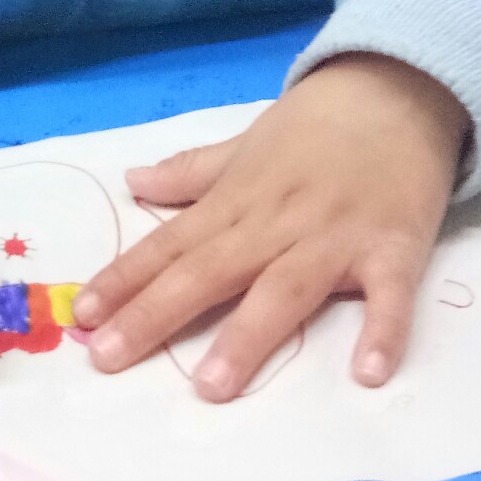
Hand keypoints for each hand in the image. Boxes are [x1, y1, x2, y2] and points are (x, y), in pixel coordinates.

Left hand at [72, 55, 469, 400]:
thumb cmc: (316, 127)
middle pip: (208, 272)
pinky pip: (388, 297)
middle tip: (107, 359)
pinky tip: (368, 374)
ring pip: (283, 291)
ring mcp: (334, 238)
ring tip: (211, 388)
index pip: (169, 244)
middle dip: (155, 316)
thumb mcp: (245, 143)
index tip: (82, 315)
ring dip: (247, 338)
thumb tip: (131, 182)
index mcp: (236, 201)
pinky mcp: (394, 250)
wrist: (398, 92)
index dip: (123, 279)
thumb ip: (191, 172)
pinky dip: (381, 331)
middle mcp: (276, 223)